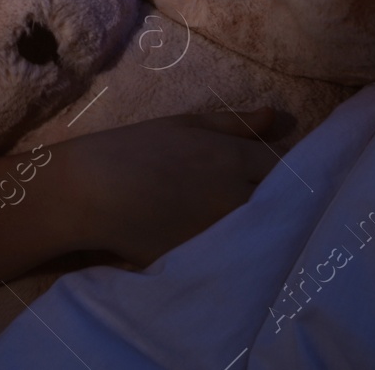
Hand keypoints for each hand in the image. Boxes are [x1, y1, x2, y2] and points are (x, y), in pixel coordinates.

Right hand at [63, 109, 278, 268]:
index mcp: (232, 158)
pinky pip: (236, 252)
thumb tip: (273, 116)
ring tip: (243, 215)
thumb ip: (233, 124)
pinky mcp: (205, 257)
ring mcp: (222, 231)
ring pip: (261, 228)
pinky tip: (221, 237)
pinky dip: (236, 245)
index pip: (283, 166)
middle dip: (277, 196)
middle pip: (280, 200)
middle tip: (260, 194)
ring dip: (260, 221)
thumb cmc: (135, 149)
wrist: (92, 191)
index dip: (281, 168)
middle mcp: (235, 196)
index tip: (270, 170)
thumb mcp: (185, 124)